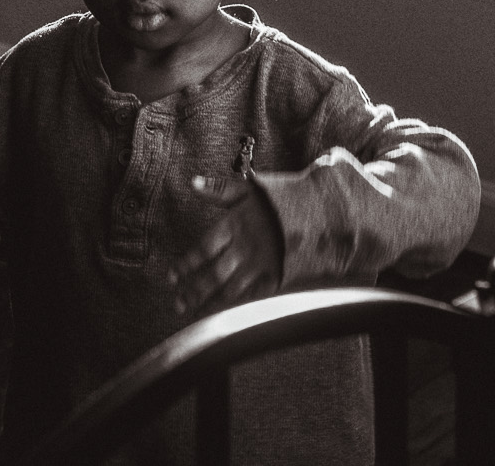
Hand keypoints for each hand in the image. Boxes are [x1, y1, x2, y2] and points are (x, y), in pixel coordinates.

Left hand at [168, 175, 282, 316]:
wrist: (323, 211)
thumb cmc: (282, 197)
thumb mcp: (251, 187)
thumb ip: (220, 189)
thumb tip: (192, 182)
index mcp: (237, 224)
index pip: (204, 248)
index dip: (186, 265)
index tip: (171, 278)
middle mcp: (247, 247)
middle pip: (214, 275)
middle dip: (193, 291)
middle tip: (177, 304)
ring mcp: (264, 264)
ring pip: (232, 290)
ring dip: (210, 302)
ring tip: (194, 311)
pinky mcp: (279, 276)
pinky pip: (254, 295)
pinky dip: (237, 305)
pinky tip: (225, 313)